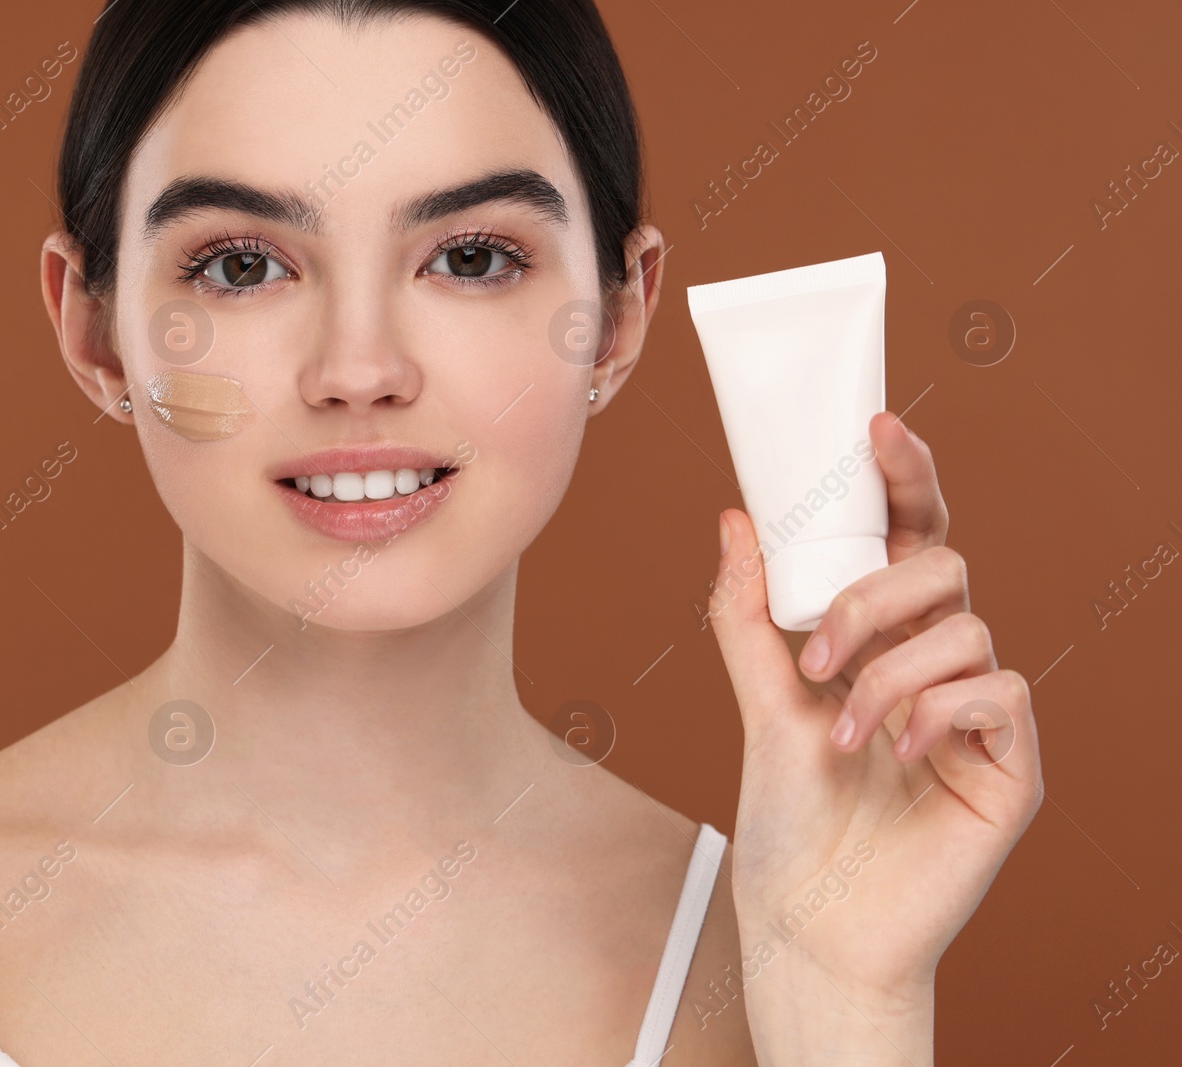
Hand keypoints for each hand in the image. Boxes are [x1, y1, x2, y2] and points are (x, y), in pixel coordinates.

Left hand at [708, 412, 1041, 1062]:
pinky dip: (935, 710)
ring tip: (840, 736)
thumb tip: (735, 518)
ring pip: (965, 632)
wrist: (809, 923)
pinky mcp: (1010, 770)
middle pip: (942, 570)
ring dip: (886, 675)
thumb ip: (748, 614)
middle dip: (872, 598)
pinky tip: (892, 753)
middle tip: (814, 656)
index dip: (906, 477)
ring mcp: (980, 717)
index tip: (877, 425)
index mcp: (885, 641)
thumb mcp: (759, 702)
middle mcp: (940, 666)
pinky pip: (999, 695)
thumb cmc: (789, 821)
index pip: (909, 539)